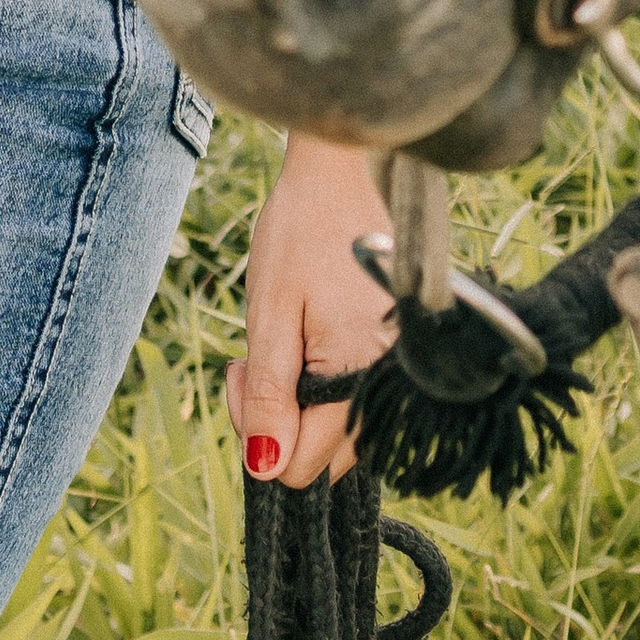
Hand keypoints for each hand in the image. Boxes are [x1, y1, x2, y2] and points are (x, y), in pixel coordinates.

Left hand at [224, 135, 396, 487]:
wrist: (341, 171)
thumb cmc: (301, 232)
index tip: (242, 372)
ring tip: (277, 338)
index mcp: (359, 378)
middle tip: (251, 356)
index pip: (304, 466)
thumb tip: (265, 468)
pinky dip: (320, 382)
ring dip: (297, 400)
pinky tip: (303, 338)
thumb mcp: (270, 314)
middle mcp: (390, 386)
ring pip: (337, 428)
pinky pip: (353, 399)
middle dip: (275, 418)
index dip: (260, 432)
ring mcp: (398, 370)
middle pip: (322, 453)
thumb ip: (270, 396)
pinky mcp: (397, 352)